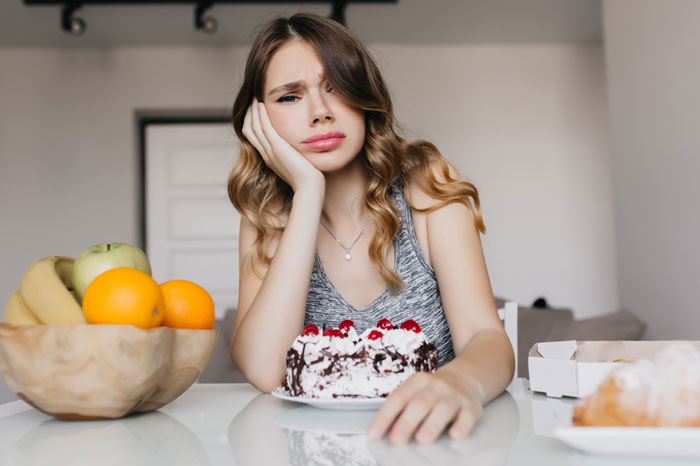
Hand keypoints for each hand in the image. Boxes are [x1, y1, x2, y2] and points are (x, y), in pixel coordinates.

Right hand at [242, 98, 323, 192]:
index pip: (253, 138)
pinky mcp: (277, 147)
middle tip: (252, 101)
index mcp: (269, 158)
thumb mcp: (296, 163)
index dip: (252, 123)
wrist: (309, 186)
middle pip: (249, 131)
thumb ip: (292, 154)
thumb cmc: (308, 177)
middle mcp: (266, 154)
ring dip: (253, 112)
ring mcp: (270, 151)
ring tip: (255, 99)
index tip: (256, 110)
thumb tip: (297, 147)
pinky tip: (261, 105)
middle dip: (249, 115)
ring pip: (253, 128)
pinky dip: (261, 115)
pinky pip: (264, 128)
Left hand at [366, 370, 483, 444]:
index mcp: (416, 382)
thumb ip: (400, 409)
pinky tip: (456, 435)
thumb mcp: (415, 392)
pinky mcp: (471, 406)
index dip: (384, 416)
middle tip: (396, 440)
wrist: (465, 378)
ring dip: (432, 424)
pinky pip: (468, 415)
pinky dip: (462, 425)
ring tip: (422, 440)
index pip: (398, 398)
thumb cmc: (433, 391)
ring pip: (443, 408)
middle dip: (407, 422)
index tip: (373, 434)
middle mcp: (435, 386)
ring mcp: (454, 395)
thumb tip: (379, 432)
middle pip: (419, 403)